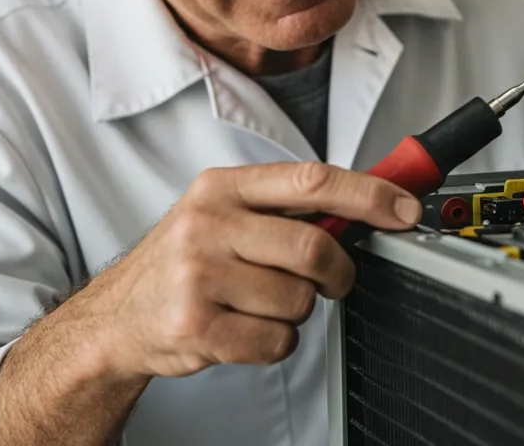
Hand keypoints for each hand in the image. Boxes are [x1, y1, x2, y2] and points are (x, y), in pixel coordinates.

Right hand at [47, 162, 421, 379]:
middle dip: (337, 272)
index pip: (313, 181)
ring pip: (300, 300)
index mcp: (223, 187)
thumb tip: (373, 201)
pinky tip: (245, 330)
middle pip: (315, 247)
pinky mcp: (196, 326)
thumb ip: (287, 207)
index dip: (370, 195)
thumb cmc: (185, 263)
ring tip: (260, 304)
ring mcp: (199, 276)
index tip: (406, 209)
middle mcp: (208, 224)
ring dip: (297, 312)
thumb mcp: (225, 214)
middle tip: (331, 280)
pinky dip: (275, 343)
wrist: (117, 319)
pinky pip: (277, 341)